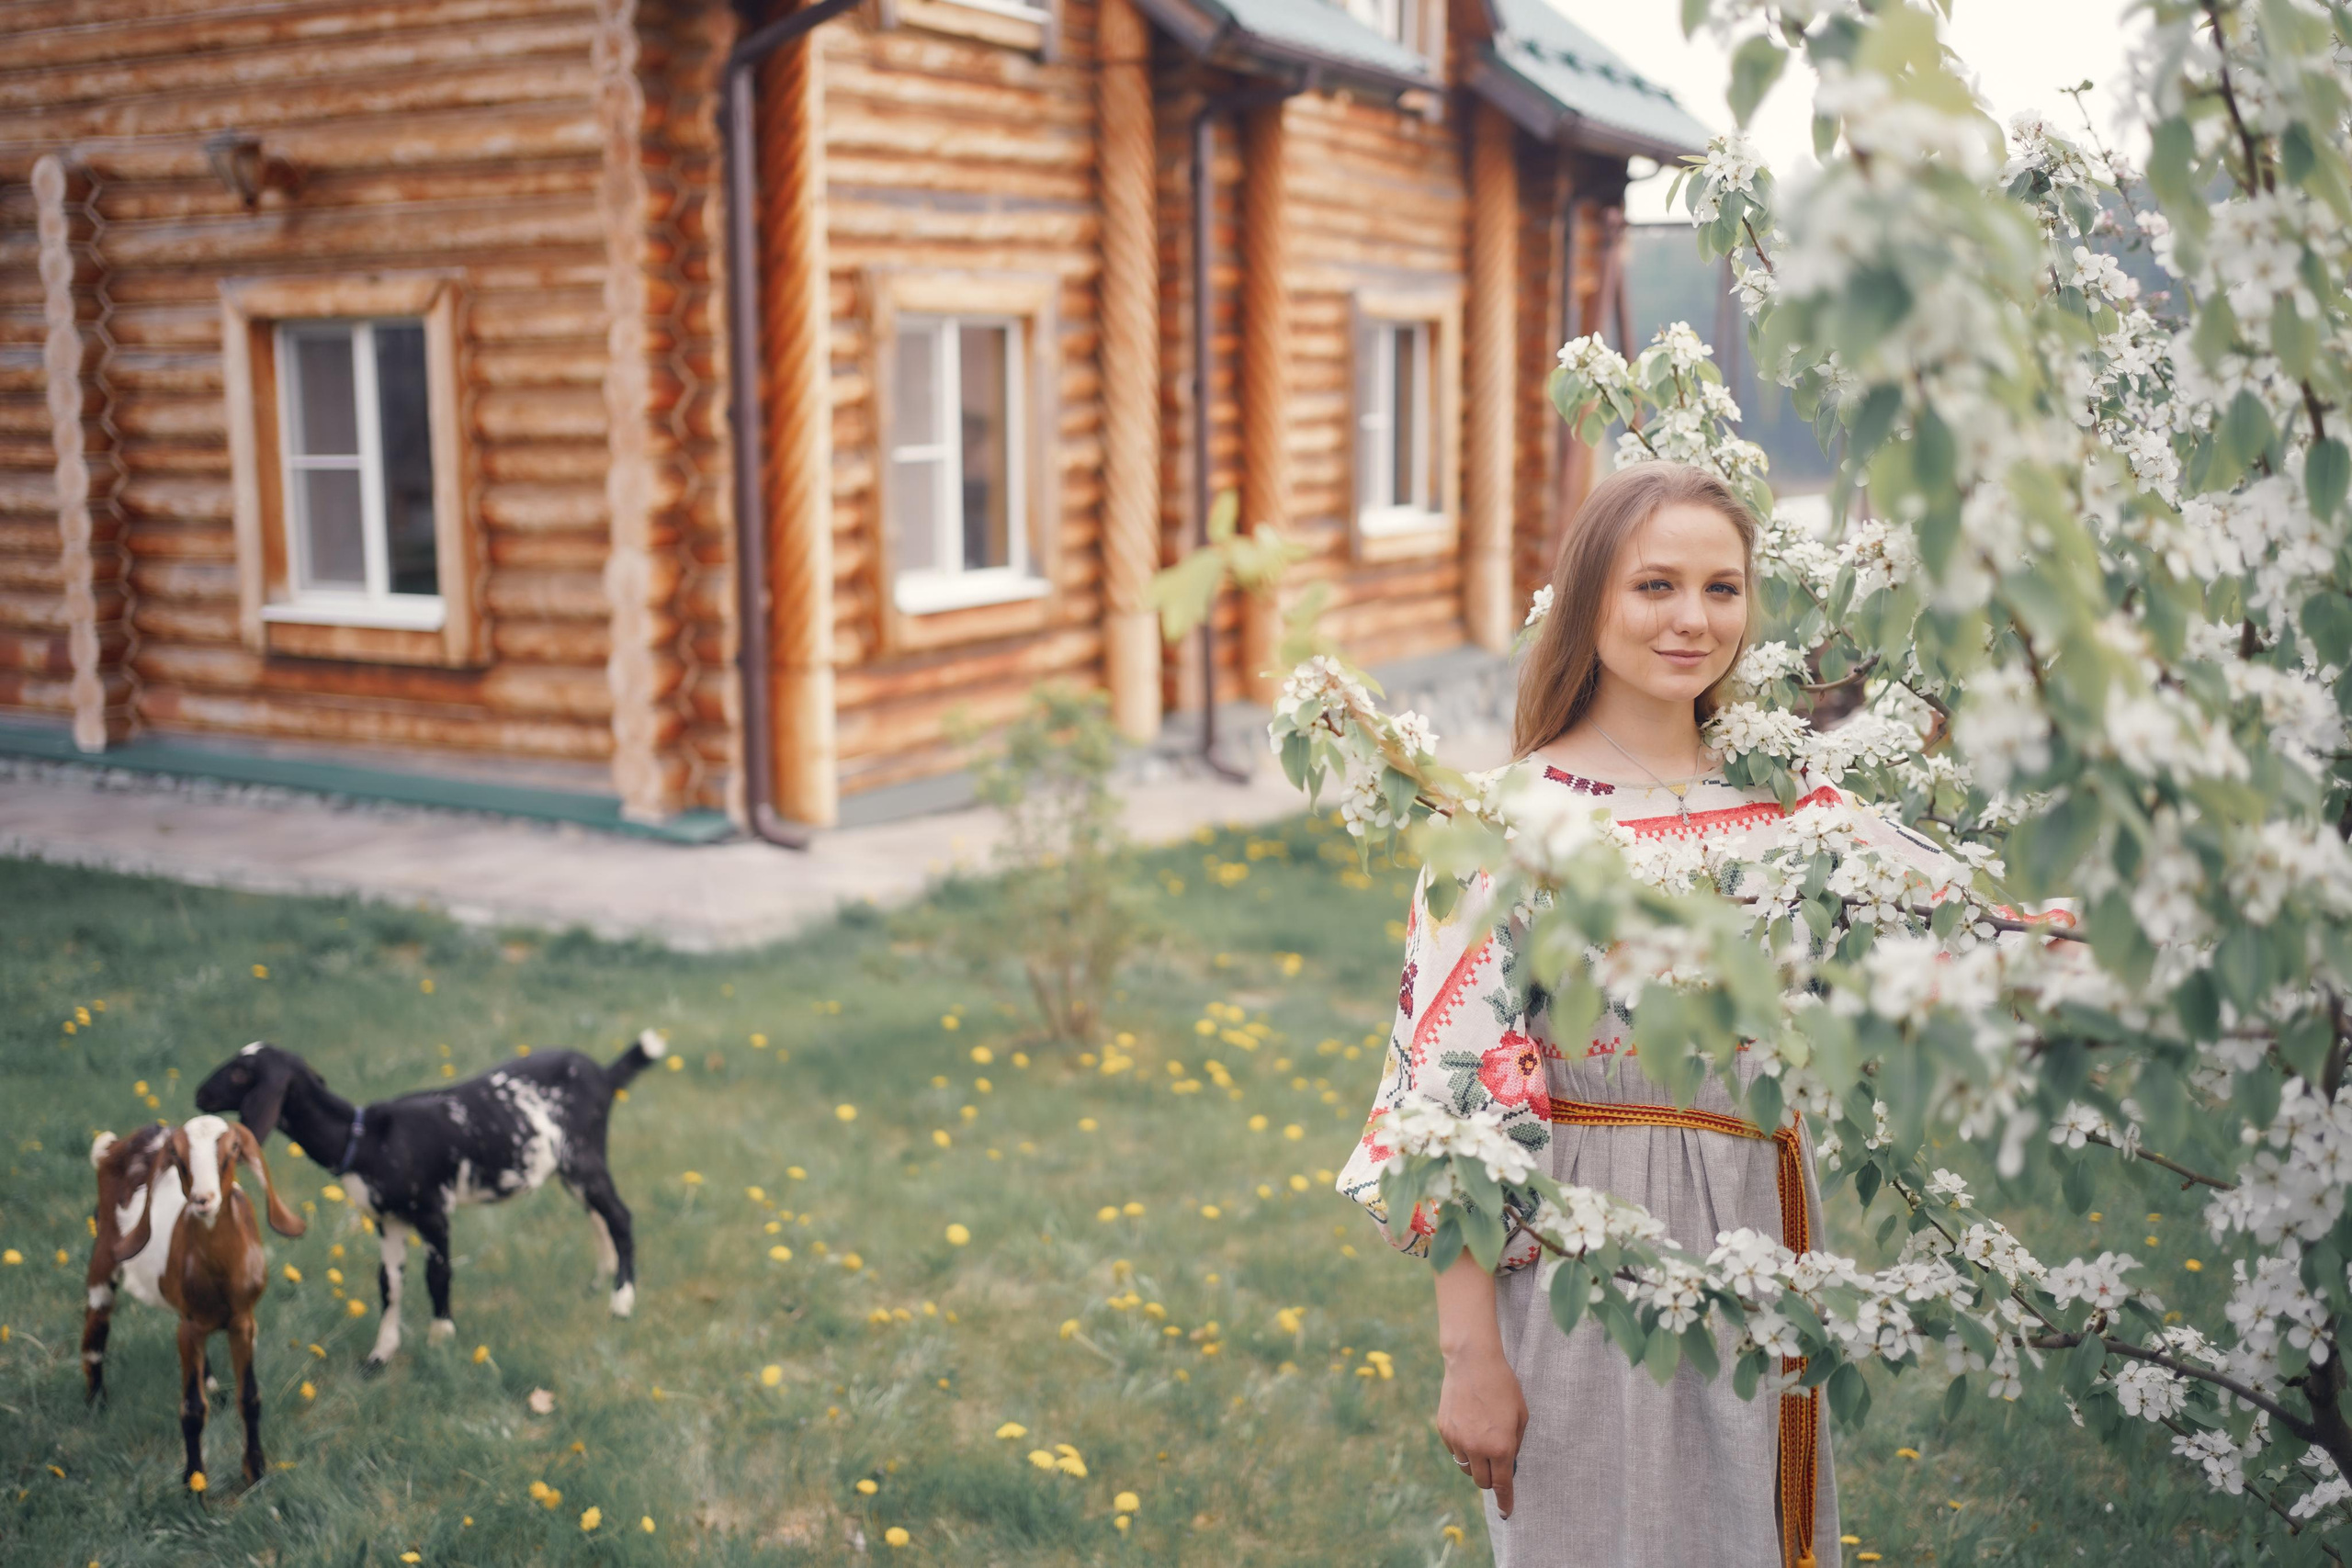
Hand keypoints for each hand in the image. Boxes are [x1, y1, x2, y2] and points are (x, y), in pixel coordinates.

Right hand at [1436, 1344, 1527, 1519]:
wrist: (1473, 1362)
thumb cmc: (1503, 1387)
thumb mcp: (1520, 1416)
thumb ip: (1514, 1444)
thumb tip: (1507, 1465)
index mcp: (1501, 1446)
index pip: (1503, 1485)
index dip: (1505, 1502)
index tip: (1506, 1513)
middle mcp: (1477, 1448)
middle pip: (1482, 1482)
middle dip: (1491, 1478)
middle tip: (1497, 1462)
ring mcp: (1458, 1440)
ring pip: (1466, 1468)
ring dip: (1476, 1463)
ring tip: (1482, 1439)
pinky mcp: (1444, 1431)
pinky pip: (1454, 1451)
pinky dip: (1463, 1447)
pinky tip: (1468, 1425)